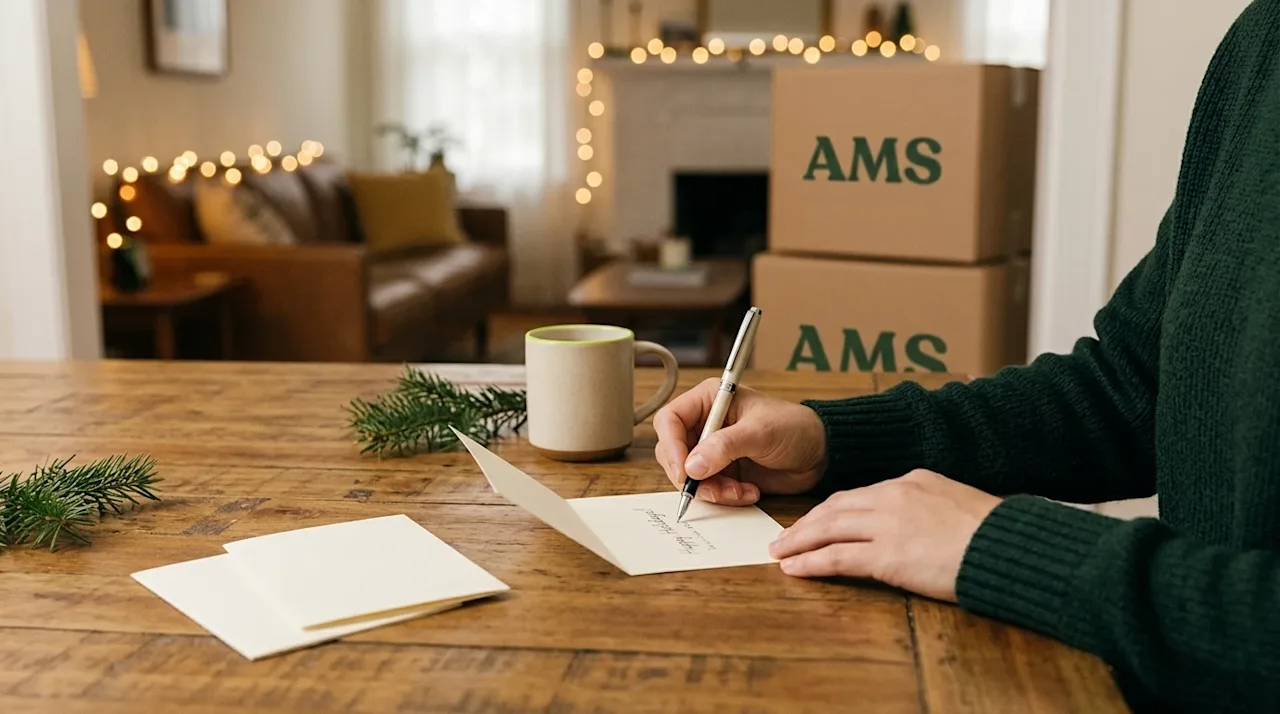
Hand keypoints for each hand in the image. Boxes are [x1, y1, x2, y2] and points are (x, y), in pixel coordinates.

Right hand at [653, 378, 827, 505]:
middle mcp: (706, 424)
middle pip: (673, 452)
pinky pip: (707, 489)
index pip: (670, 421)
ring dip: (711, 490)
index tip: (685, 470)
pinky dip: (724, 496)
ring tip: (739, 492)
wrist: (820, 454)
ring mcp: (712, 450)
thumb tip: (691, 466)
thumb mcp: (760, 433)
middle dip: (691, 475)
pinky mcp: (723, 472)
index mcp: (710, 400)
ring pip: (688, 476)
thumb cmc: (794, 428)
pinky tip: (748, 492)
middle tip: (713, 488)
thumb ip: (724, 447)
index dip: (672, 446)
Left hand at [768, 469, 999, 601]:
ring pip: (829, 529)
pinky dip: (811, 563)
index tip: (816, 520)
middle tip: (784, 537)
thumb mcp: (958, 504)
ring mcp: (888, 524)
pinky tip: (794, 569)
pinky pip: (837, 558)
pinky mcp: (887, 556)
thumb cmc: (995, 533)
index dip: (832, 510)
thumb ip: (930, 508)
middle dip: (806, 523)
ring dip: (799, 541)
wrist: (1010, 546)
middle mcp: (894, 495)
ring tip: (780, 553)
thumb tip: (919, 524)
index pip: (859, 494)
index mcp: (912, 480)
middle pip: (836, 507)